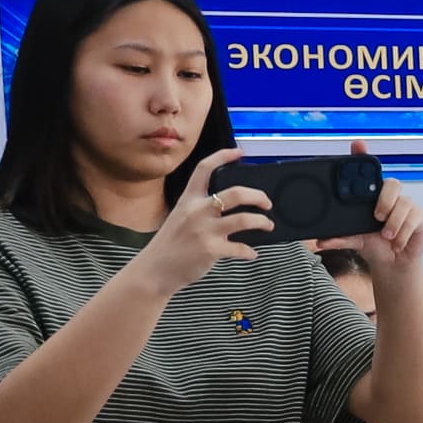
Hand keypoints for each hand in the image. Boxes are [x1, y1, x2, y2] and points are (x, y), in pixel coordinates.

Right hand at [131, 149, 267, 297]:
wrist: (154, 270)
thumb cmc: (171, 244)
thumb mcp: (181, 217)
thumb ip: (202, 210)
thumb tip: (233, 208)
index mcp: (189, 199)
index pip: (204, 169)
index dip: (223, 156)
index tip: (239, 152)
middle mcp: (197, 211)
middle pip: (236, 193)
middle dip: (258, 196)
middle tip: (267, 202)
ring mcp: (204, 230)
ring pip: (244, 219)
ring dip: (262, 222)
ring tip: (268, 225)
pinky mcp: (210, 249)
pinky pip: (240, 248)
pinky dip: (249, 251)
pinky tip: (251, 253)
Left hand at [346, 142, 422, 271]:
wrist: (393, 264)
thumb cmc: (374, 245)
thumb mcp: (355, 241)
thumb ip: (340, 238)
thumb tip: (322, 241)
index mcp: (371, 197)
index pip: (369, 171)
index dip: (363, 155)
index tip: (357, 145)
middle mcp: (390, 197)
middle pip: (392, 183)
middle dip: (385, 199)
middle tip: (377, 216)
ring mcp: (406, 206)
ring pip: (404, 204)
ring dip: (394, 222)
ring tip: (386, 236)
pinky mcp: (419, 218)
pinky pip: (413, 219)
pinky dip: (402, 234)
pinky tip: (396, 243)